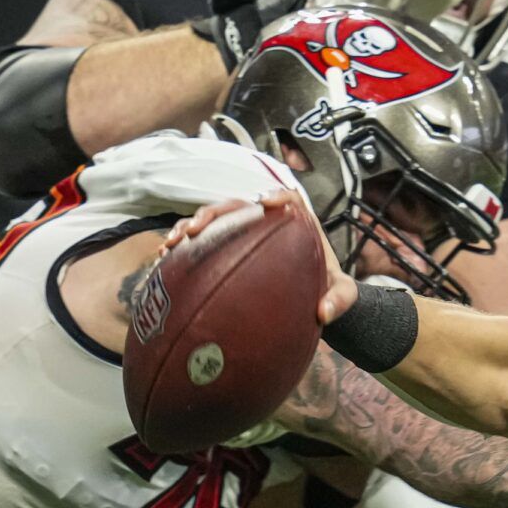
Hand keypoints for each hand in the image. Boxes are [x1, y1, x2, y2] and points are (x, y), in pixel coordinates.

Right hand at [164, 191, 357, 324]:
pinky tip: (165, 261)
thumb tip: (323, 312)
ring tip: (172, 244)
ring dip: (190, 228)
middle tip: (197, 229)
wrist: (313, 299)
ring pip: (213, 222)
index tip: (265, 203)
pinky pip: (202, 244)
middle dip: (213, 213)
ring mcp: (243, 234)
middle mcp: (266, 223)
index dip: (276, 195)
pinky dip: (183, 249)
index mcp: (298, 223)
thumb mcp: (343, 296)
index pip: (288, 198)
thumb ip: (340, 300)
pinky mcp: (226, 249)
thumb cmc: (329, 290)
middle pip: (237, 206)